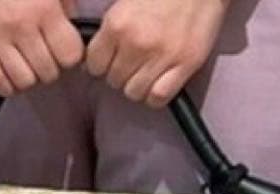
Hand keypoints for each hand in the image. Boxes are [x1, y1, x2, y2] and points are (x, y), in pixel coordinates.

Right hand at [0, 0, 83, 96]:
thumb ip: (66, 6)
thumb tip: (75, 31)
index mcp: (43, 9)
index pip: (69, 56)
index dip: (70, 56)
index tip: (65, 50)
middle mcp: (20, 26)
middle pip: (48, 72)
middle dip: (51, 67)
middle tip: (45, 55)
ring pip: (24, 81)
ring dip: (30, 77)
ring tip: (28, 64)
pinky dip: (6, 85)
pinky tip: (11, 75)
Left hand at [86, 0, 230, 107]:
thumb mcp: (126, 1)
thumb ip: (109, 28)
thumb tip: (94, 59)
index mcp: (117, 24)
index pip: (94, 65)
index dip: (101, 64)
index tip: (110, 60)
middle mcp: (136, 43)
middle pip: (114, 81)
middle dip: (120, 74)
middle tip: (132, 62)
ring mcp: (161, 56)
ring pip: (134, 93)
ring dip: (138, 86)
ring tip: (147, 71)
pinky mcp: (185, 65)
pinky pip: (159, 98)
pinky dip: (156, 96)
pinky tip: (158, 84)